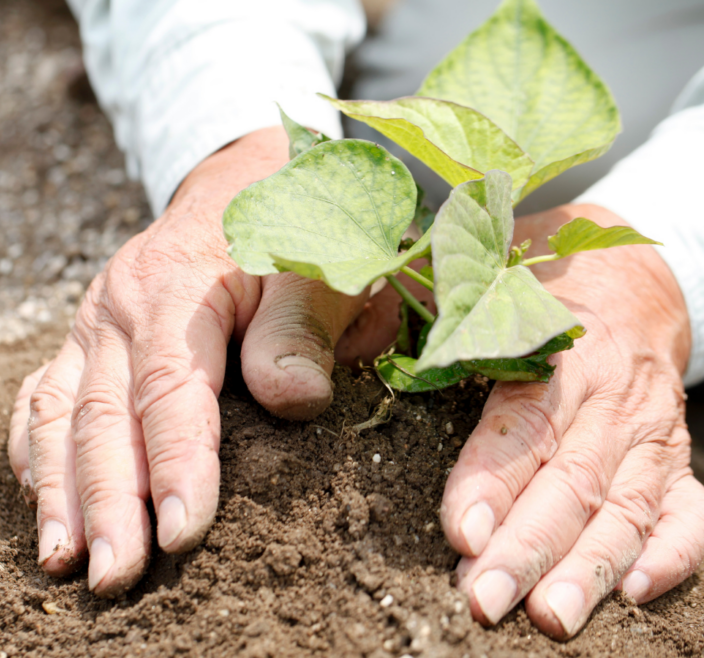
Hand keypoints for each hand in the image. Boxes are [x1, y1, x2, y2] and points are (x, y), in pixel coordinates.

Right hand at [7, 127, 371, 594]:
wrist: (241, 180)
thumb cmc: (292, 229)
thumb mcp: (319, 264)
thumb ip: (303, 326)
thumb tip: (293, 400)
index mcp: (178, 286)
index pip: (171, 388)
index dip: (176, 464)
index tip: (183, 534)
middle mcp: (117, 306)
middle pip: (102, 414)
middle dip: (106, 503)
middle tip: (113, 578)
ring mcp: (90, 324)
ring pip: (55, 412)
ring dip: (57, 492)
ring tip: (60, 563)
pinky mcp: (82, 340)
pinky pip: (39, 395)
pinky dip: (32, 451)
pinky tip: (39, 503)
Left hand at [435, 204, 703, 637]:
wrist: (631, 277)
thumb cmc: (532, 279)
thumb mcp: (478, 273)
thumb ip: (425, 305)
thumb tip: (345, 339)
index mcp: (556, 347)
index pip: (523, 421)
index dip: (492, 479)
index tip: (461, 532)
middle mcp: (610, 395)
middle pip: (571, 480)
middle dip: (527, 547)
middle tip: (483, 600)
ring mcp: (649, 431)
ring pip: (625, 506)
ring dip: (589, 568)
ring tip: (550, 618)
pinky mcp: (674, 457)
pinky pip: (688, 509)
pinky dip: (672, 553)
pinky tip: (636, 594)